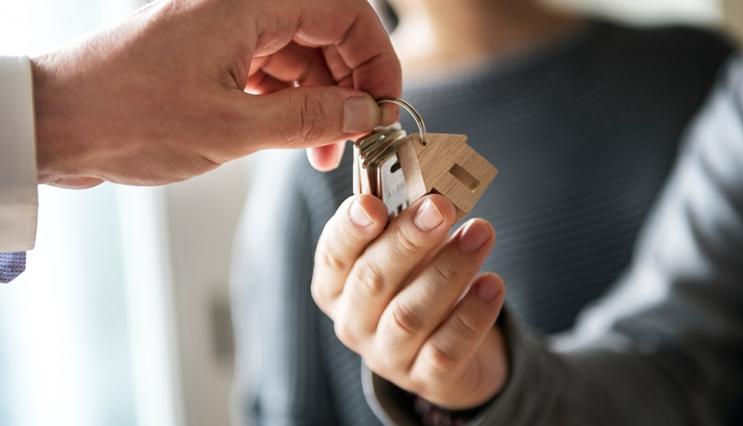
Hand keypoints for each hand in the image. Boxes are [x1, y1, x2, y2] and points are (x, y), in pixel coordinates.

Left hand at [32, 0, 400, 187]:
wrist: (56, 125)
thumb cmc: (127, 116)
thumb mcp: (232, 127)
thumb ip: (309, 119)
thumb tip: (365, 114)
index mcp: (248, 3)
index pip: (344, 12)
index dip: (375, 60)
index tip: (386, 107)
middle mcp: (241, 8)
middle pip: (326, 35)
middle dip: (349, 88)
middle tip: (360, 137)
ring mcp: (226, 33)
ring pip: (300, 59)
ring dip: (321, 105)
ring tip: (326, 153)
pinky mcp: (213, 58)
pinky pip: (271, 75)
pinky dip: (290, 108)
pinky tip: (296, 142)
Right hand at [311, 194, 507, 408]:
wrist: (445, 351)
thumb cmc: (417, 285)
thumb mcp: (404, 253)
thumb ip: (409, 223)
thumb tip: (434, 190)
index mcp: (336, 284)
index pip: (334, 254)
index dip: (350, 229)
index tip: (372, 204)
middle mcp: (353, 321)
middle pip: (372, 281)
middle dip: (407, 240)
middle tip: (440, 207)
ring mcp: (387, 355)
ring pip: (411, 315)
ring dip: (448, 270)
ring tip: (481, 233)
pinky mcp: (425, 378)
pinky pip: (447, 349)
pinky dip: (472, 314)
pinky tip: (493, 284)